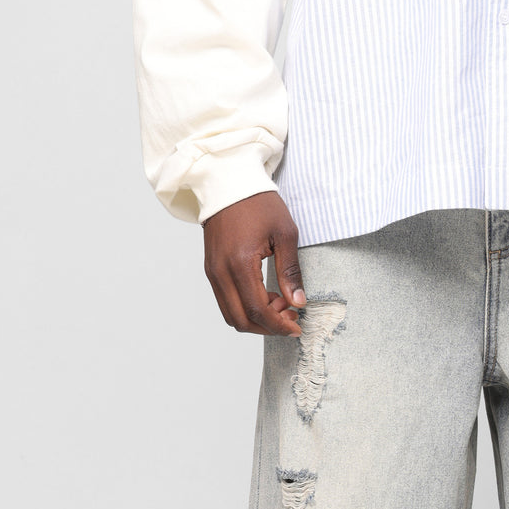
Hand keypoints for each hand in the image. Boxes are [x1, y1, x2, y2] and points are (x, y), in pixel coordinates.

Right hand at [203, 192, 305, 336]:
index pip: (257, 310)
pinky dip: (245, 307)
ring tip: (279, 304)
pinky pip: (226, 301)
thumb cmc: (258, 202)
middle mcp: (220, 272)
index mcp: (239, 263)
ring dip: (256, 319)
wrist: (227, 181)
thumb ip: (290, 271)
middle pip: (241, 320)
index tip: (296, 327)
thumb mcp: (285, 234)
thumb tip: (298, 302)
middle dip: (268, 327)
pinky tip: (265, 295)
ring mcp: (212, 272)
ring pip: (231, 315)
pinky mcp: (211, 269)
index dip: (278, 325)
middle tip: (290, 316)